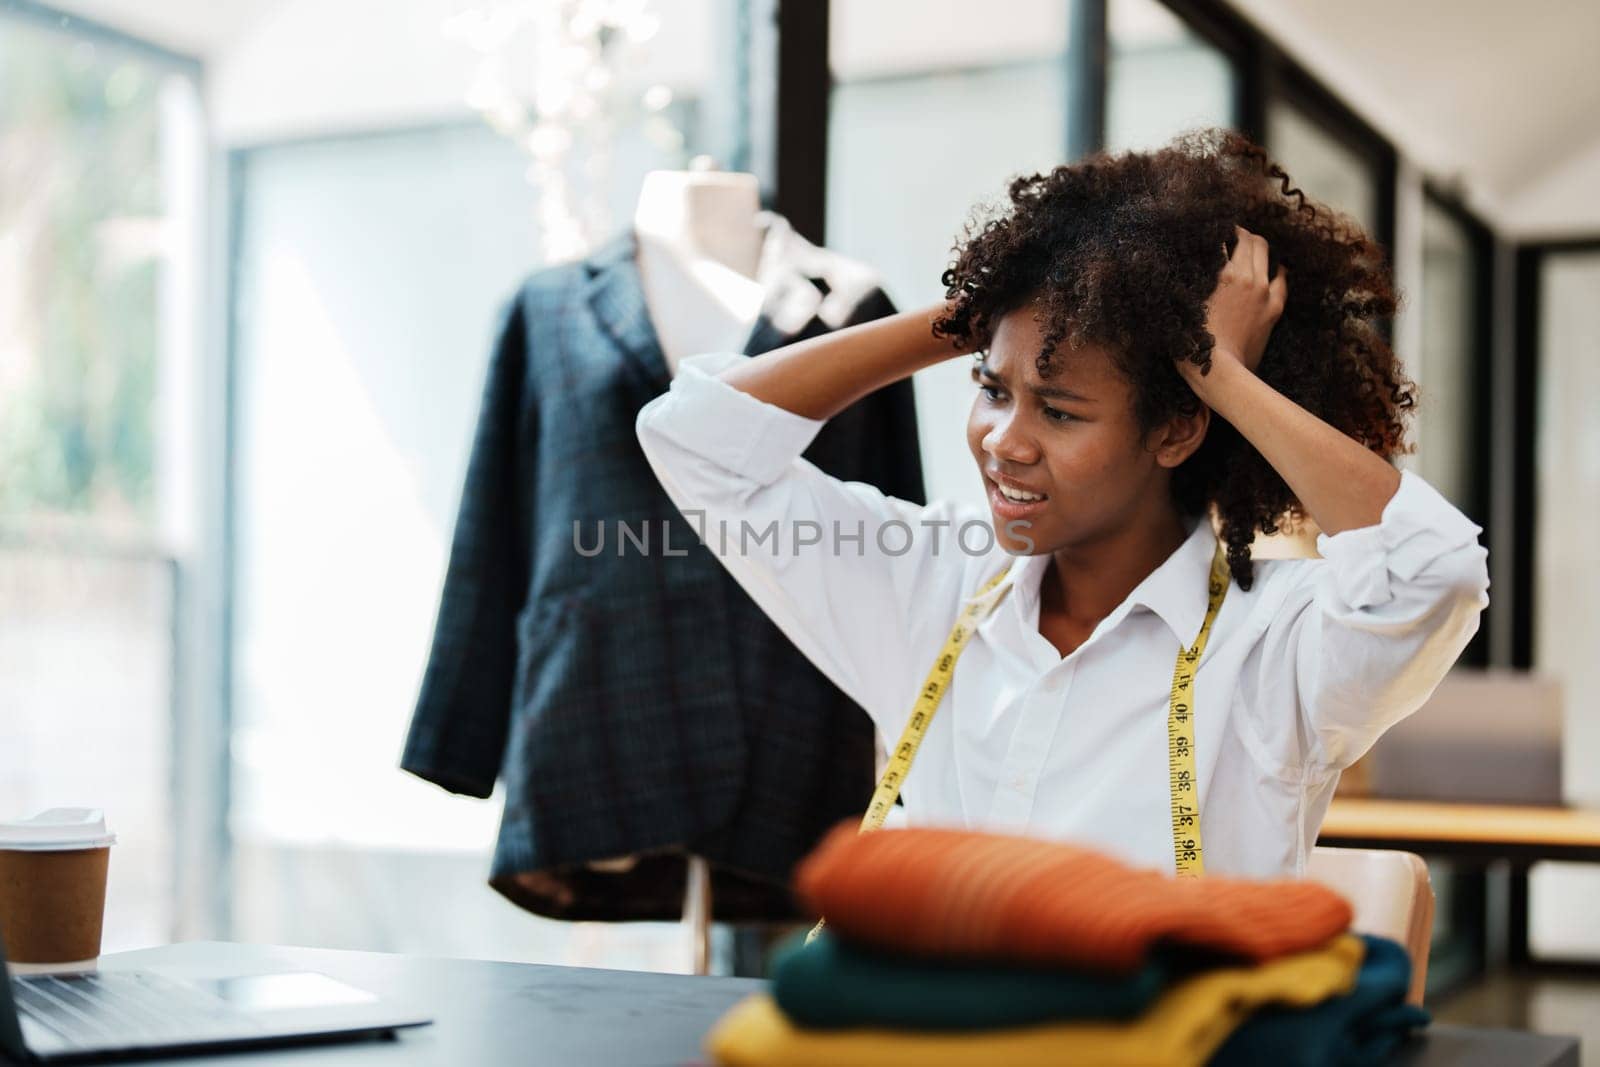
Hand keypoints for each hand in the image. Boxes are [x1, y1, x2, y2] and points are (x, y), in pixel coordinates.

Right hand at [1184, 225, 1286, 386]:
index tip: (1216, 231)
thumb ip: (1179, 283)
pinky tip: (1273, 268)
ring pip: (1267, 254)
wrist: (1222, 373)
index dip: (1221, 230)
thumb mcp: (1179, 309)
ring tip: (1248, 250)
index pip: (1226, 237)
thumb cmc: (1194, 345)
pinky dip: (1277, 269)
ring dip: (1257, 247)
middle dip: (1242, 234)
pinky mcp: (1273, 309)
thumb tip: (1166, 264)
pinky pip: (1281, 279)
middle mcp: (1247, 277)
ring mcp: (1264, 292)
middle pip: (1252, 240)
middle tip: (1232, 237)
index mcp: (1223, 275)